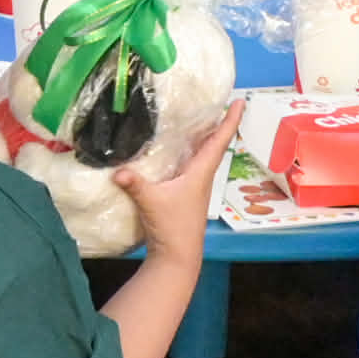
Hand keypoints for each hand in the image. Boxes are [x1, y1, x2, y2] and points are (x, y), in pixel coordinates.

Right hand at [111, 95, 240, 263]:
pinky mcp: (185, 194)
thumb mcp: (151, 203)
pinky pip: (191, 165)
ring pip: (203, 155)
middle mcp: (202, 177)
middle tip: (217, 101)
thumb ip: (135, 185)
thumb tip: (118, 171)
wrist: (177, 257)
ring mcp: (195, 186)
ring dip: (204, 136)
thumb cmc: (172, 227)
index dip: (230, 121)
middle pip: (213, 144)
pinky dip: (189, 151)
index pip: (219, 141)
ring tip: (199, 116)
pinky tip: (176, 148)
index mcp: (201, 173)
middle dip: (217, 122)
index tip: (240, 102)